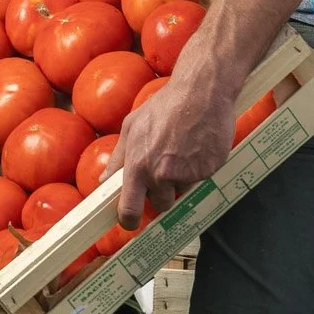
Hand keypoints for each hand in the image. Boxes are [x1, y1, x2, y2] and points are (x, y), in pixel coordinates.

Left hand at [111, 73, 236, 227]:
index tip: (130, 221)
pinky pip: (201, 179)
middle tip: (165, 169)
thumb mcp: (132, 125)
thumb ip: (118, 157)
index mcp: (138, 166)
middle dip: (161, 193)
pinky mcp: (209, 170)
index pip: (129, 209)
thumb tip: (105, 179)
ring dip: (181, 178)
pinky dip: (200, 167)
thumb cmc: (166, 105)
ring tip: (184, 149)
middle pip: (160, 204)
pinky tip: (198, 145)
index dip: (129, 220)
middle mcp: (162, 175)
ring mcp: (187, 174)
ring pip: (181, 190)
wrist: (203, 92)